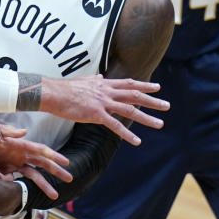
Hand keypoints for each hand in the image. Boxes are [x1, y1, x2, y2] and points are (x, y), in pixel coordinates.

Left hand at [0, 124, 70, 199]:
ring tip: (55, 196)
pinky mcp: (6, 171)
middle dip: (56, 171)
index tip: (67, 163)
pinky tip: (9, 185)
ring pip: (34, 175)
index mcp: (20, 145)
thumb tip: (24, 132)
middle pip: (43, 164)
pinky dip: (16, 186)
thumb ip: (7, 131)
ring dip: (44, 185)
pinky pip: (16, 181)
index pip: (41, 150)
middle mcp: (21, 155)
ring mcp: (14, 164)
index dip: (54, 156)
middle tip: (70, 179)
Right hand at [40, 75, 167, 145]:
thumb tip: (101, 76)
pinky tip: (137, 141)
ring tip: (160, 124)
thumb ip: (95, 80)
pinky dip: (127, 134)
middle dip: (152, 101)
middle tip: (167, 105)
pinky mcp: (96, 114)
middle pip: (135, 95)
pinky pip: (115, 125)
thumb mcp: (84, 80)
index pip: (129, 84)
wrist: (52, 93)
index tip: (157, 87)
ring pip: (130, 110)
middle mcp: (107, 92)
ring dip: (146, 118)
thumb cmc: (65, 88)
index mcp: (104, 84)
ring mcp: (103, 103)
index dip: (144, 85)